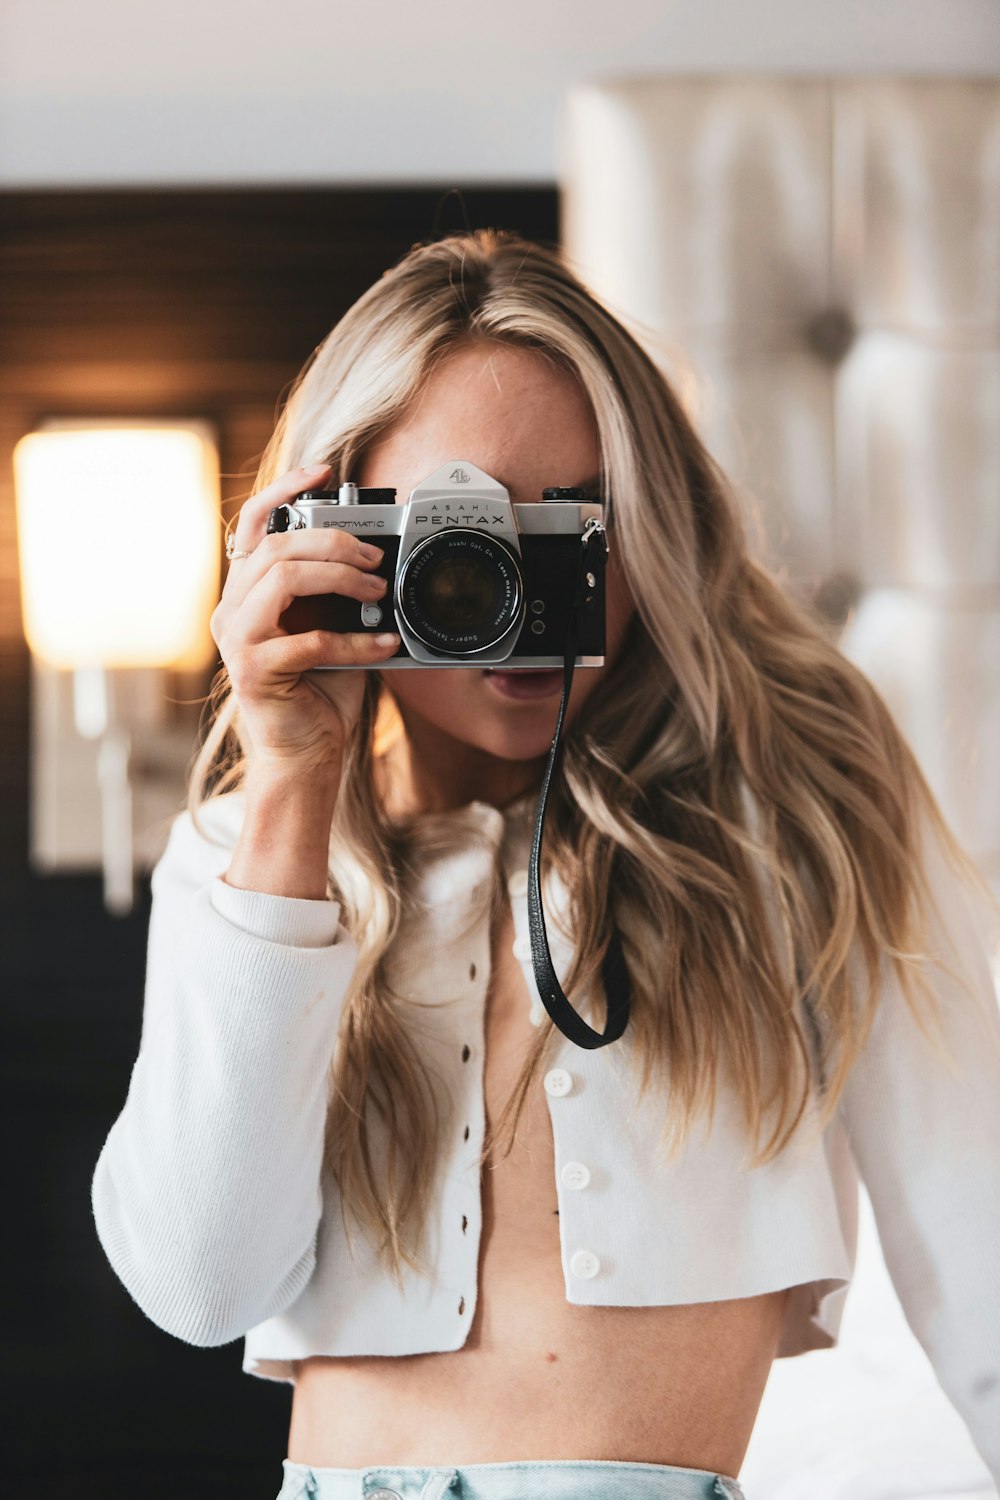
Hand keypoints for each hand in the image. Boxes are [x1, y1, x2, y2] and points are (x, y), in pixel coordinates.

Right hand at [211, 464, 399, 778]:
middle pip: (274, 545)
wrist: (305, 754)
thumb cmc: (319, 691)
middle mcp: (231, 610)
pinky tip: (384, 647)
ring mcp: (237, 640)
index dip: (283, 489)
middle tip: (375, 558)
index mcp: (246, 592)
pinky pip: (309, 640)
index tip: (322, 472)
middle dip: (333, 541)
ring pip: (282, 577)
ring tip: (379, 594)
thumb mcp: (329, 626)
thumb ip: (334, 591)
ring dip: (340, 578)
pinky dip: (355, 642)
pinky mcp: (254, 672)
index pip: (251, 524)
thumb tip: (375, 555)